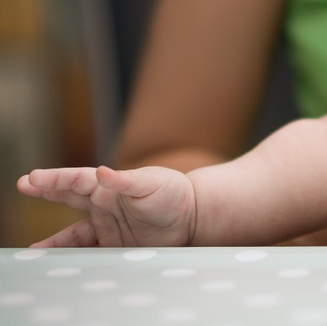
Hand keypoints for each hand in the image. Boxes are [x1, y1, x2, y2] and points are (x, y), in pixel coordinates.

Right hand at [17, 166, 195, 247]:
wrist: (191, 217)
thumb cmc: (172, 193)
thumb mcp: (152, 183)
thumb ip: (126, 180)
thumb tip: (101, 172)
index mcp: (109, 186)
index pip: (77, 179)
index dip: (55, 179)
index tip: (33, 178)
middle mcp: (103, 205)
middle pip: (68, 197)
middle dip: (46, 191)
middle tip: (23, 184)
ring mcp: (106, 226)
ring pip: (73, 233)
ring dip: (54, 241)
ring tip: (33, 250)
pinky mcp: (114, 245)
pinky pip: (90, 252)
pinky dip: (75, 259)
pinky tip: (61, 266)